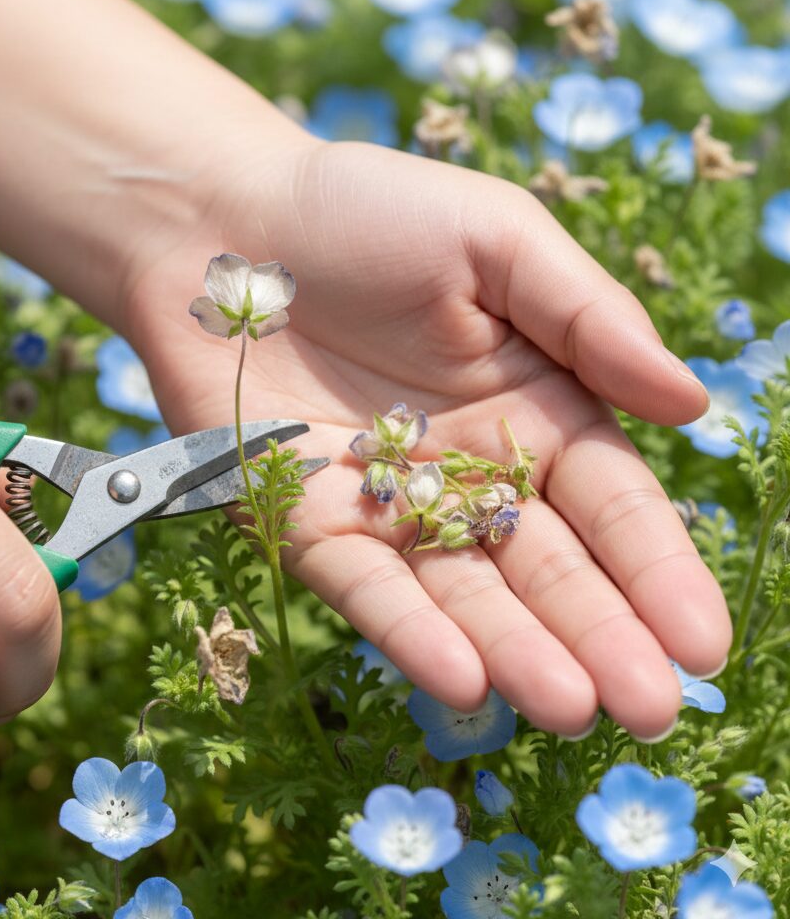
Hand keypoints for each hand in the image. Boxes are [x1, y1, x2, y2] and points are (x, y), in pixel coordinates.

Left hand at [125, 137, 730, 741]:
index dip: (657, 570)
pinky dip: (410, 631)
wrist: (220, 225)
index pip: (611, 503)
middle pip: (546, 566)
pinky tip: (462, 678)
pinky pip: (364, 587)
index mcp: (532, 406)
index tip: (702, 644)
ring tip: (571, 708)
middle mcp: (469, 472)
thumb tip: (692, 404)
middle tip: (650, 710)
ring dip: (517, 652)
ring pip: (463, 594)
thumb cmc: (365, 212)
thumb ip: (590, 320)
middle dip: (601, 635)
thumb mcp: (497, 239)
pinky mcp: (306, 524)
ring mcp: (388, 507)